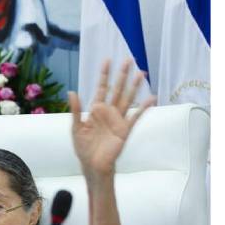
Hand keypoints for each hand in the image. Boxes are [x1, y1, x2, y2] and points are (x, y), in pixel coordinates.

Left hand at [68, 60, 154, 177]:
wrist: (93, 164)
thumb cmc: (84, 148)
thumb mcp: (76, 128)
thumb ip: (76, 110)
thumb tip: (71, 92)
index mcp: (96, 110)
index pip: (101, 88)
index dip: (104, 75)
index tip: (107, 61)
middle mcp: (108, 112)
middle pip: (117, 90)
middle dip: (122, 75)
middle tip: (129, 60)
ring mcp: (118, 119)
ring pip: (128, 99)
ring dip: (134, 87)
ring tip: (141, 73)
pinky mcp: (125, 129)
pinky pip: (136, 116)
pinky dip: (144, 107)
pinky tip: (152, 98)